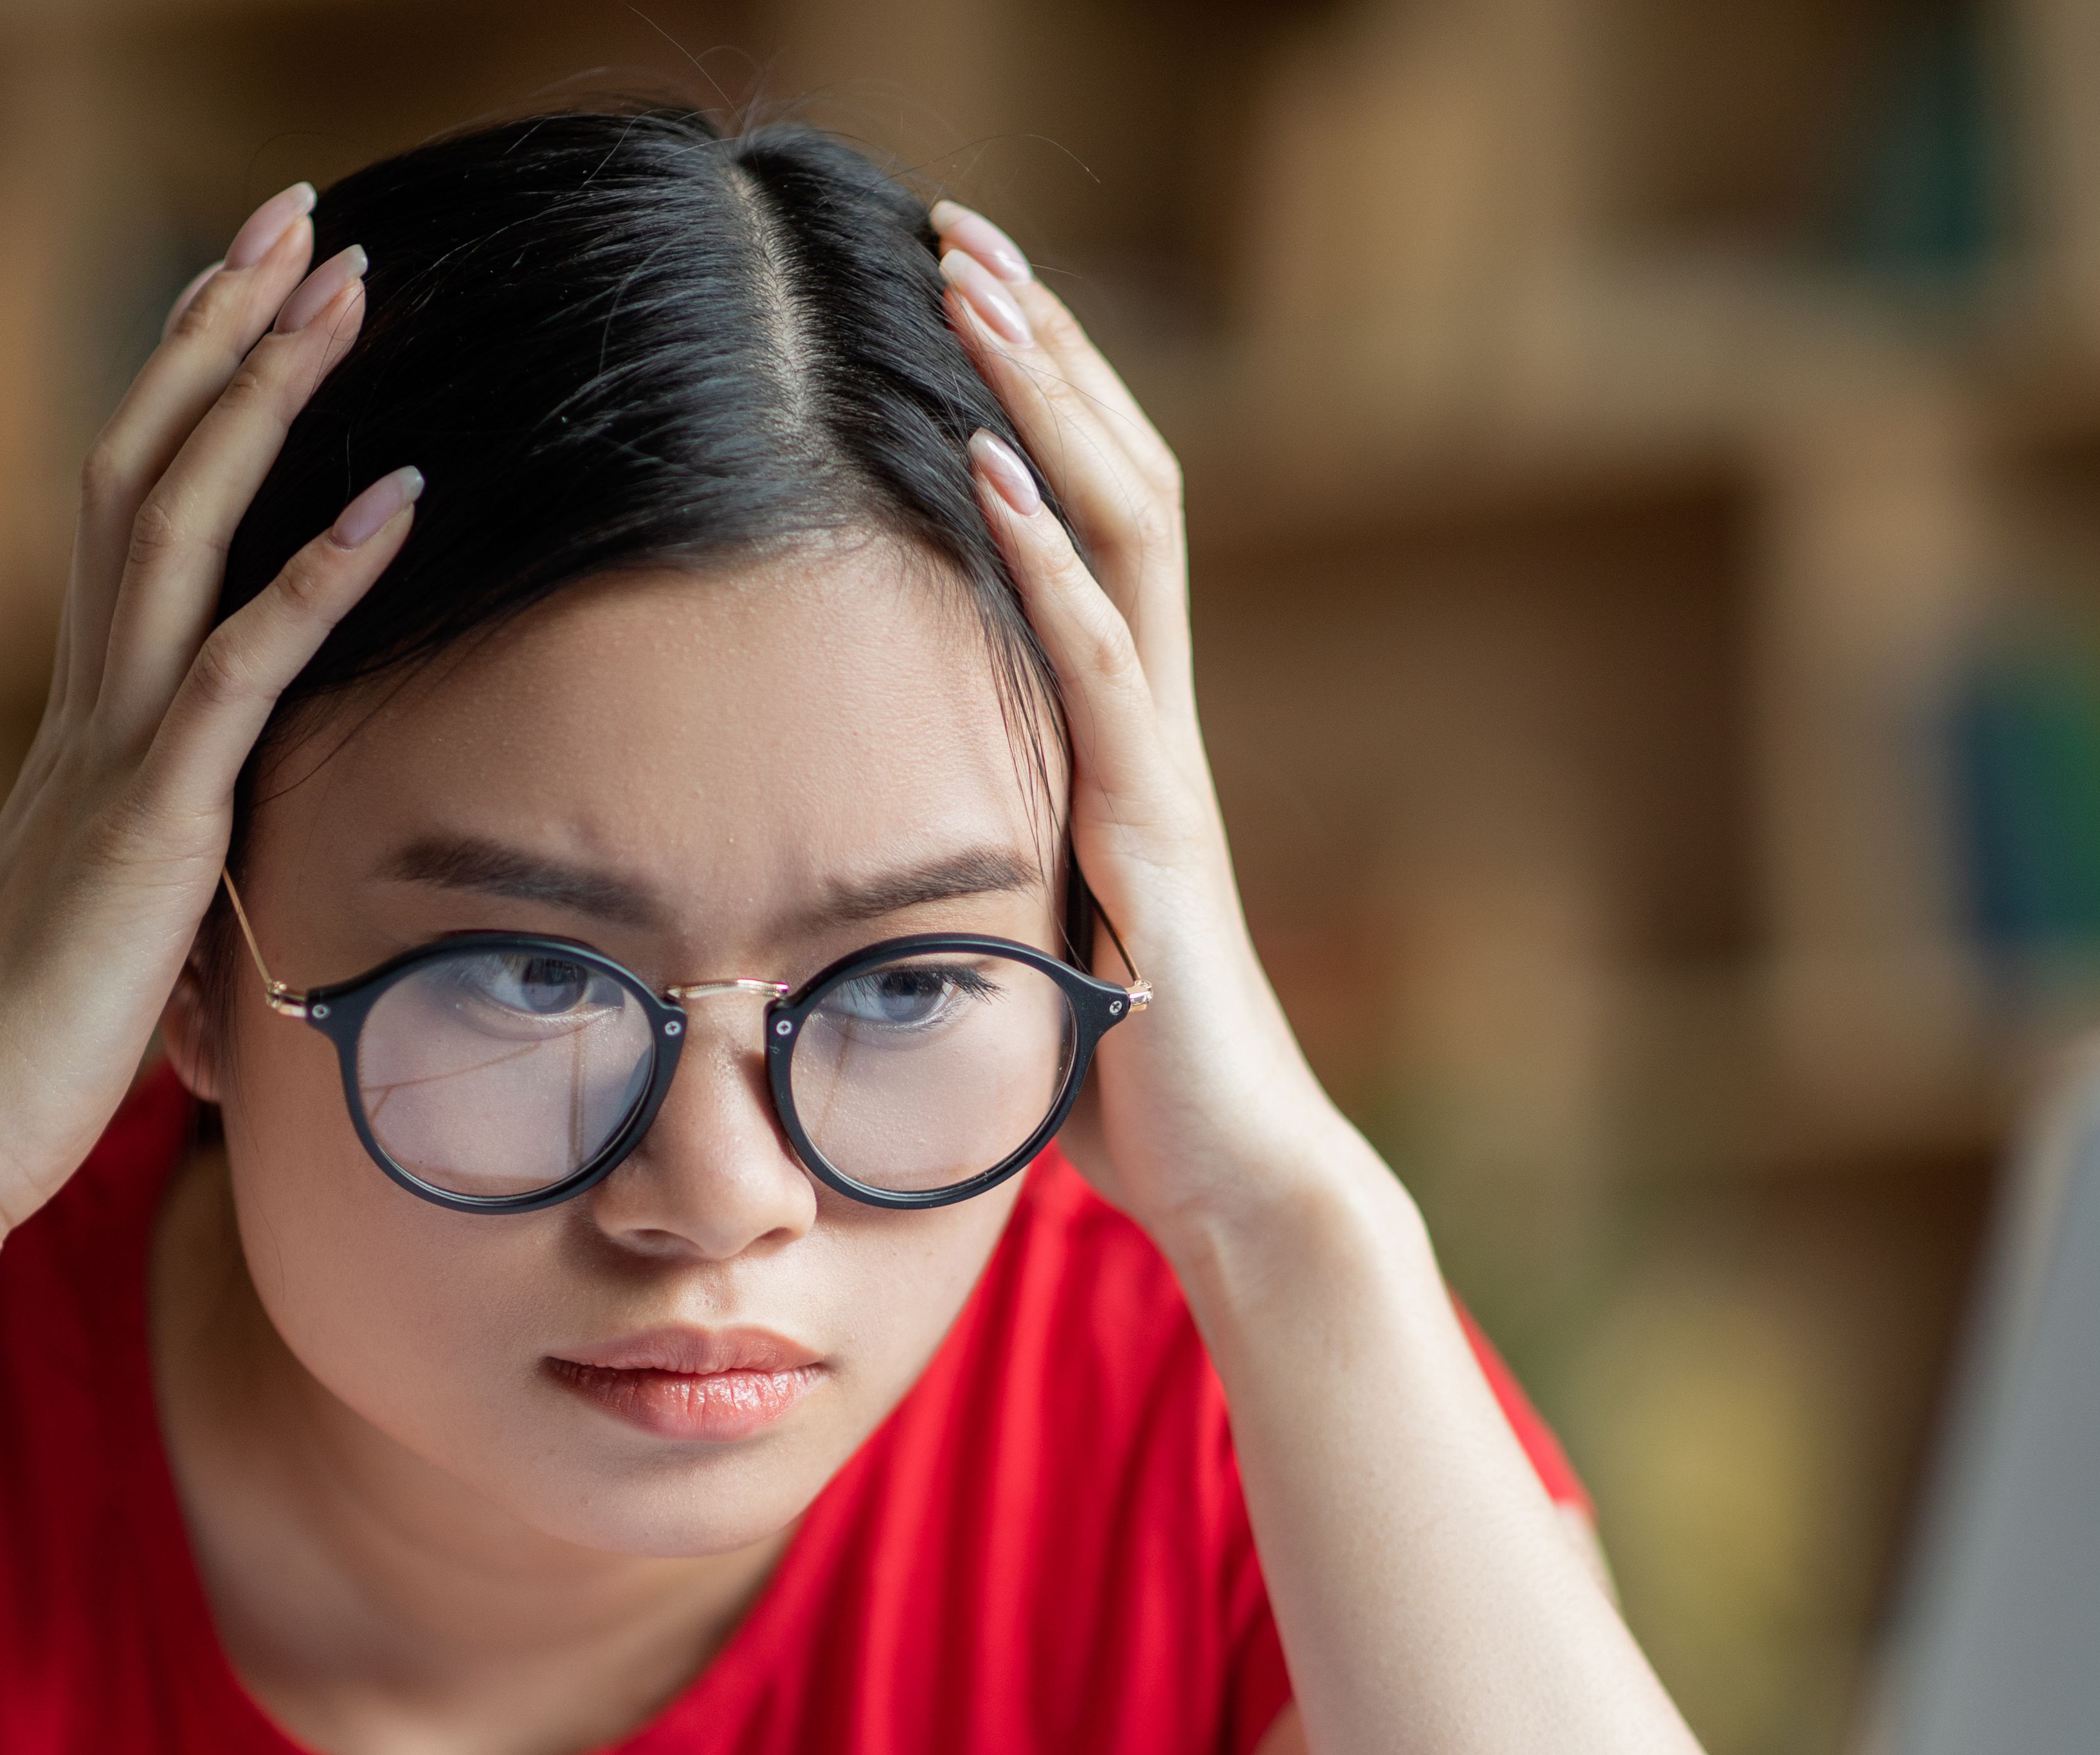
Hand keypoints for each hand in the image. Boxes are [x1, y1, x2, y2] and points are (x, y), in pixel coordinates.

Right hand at [0, 185, 418, 1246]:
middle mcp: (90, 701)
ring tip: (345, 287)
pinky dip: (323, 571)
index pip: (133, 505)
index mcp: (85, 718)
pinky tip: (397, 491)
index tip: (250, 290)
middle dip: (224, 332)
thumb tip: (236, 867)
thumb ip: (179, 861)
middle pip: (149, 461)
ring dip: (268, 396)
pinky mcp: (154, 817)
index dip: (187, 387)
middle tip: (298, 218)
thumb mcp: (130, 921)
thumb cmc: (35, 1045)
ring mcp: (115, 748)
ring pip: (183, 520)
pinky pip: (245, 664)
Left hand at [931, 203, 1375, 1255]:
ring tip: (974, 286)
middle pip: (1116, 480)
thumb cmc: (1130, 1081)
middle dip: (1042, 350)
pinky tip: (992, 473)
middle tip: (962, 229)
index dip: (1040, 403)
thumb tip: (863, 851)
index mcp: (1125, 735)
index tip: (967, 296)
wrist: (1236, 1179)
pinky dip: (1043, 560)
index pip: (1093, 523)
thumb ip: (972, 865)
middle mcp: (1155, 720)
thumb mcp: (1027, 939)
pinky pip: (1098, 664)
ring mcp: (1161, 763)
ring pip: (1118, 532)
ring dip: (1044, 403)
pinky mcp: (1151, 831)